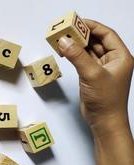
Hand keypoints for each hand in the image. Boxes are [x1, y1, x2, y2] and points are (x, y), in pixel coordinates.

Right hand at [57, 19, 133, 135]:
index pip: (107, 35)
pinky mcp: (92, 75)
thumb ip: (77, 56)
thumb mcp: (92, 74)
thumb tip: (65, 41)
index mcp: (121, 57)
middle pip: (97, 41)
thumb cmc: (107, 101)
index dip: (92, 27)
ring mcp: (102, 68)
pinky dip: (74, 55)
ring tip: (63, 39)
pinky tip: (65, 51)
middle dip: (82, 35)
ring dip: (76, 45)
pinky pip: (83, 60)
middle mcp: (113, 61)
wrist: (104, 121)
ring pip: (88, 50)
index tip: (78, 22)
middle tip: (67, 29)